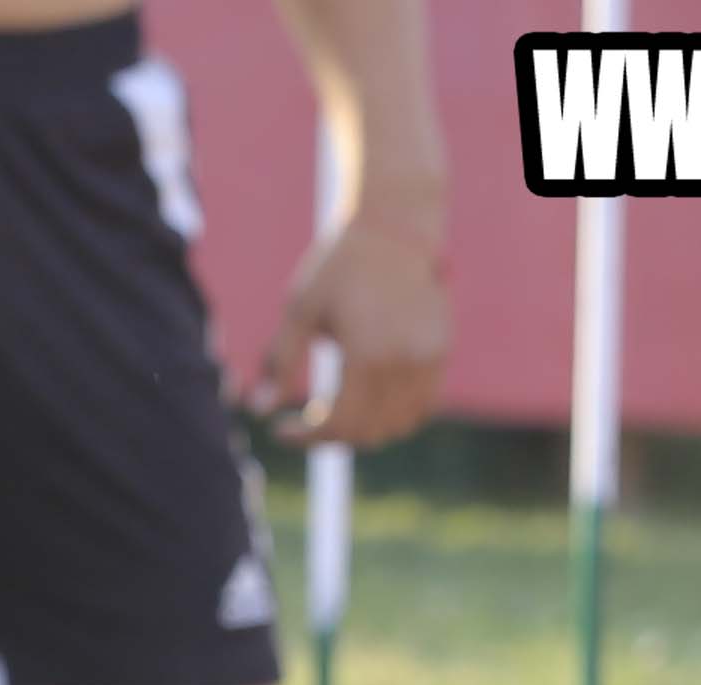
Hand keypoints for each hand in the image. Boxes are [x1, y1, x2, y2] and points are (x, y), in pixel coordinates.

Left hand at [255, 207, 448, 450]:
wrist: (394, 229)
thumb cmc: (338, 267)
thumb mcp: (299, 310)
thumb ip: (279, 362)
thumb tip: (258, 410)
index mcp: (367, 353)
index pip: (339, 424)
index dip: (306, 439)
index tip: (280, 432)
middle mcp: (404, 360)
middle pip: (368, 432)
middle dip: (330, 437)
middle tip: (307, 422)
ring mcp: (428, 357)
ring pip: (398, 426)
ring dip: (364, 432)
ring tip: (337, 412)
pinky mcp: (442, 350)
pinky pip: (423, 406)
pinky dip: (396, 417)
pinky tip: (369, 403)